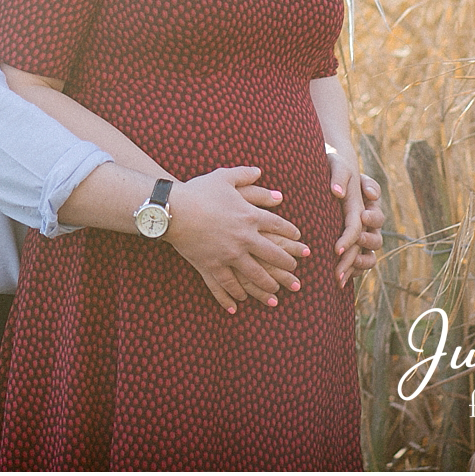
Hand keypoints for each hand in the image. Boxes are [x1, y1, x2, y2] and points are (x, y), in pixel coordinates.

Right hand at [166, 166, 306, 313]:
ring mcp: (229, 255)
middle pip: (272, 254)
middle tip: (294, 272)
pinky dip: (232, 295)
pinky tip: (238, 304)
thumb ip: (244, 174)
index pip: (278, 226)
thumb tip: (260, 171)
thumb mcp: (224, 177)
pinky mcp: (212, 266)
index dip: (291, 234)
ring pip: (254, 275)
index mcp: (251, 216)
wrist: (175, 210)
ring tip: (275, 293)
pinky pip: (225, 284)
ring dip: (266, 285)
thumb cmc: (199, 191)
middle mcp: (245, 238)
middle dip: (285, 264)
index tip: (299, 241)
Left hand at [327, 152, 381, 285]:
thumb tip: (337, 193)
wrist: (324, 173)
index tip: (354, 228)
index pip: (372, 218)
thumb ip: (339, 174)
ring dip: (359, 263)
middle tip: (345, 248)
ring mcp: (361, 235)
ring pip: (370, 255)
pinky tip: (338, 279)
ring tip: (343, 271)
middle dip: (363, 245)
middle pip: (375, 238)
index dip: (365, 223)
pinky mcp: (351, 246)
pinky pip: (358, 264)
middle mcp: (368, 222)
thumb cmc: (331, 166)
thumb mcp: (335, 163)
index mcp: (369, 204)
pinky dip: (352, 271)